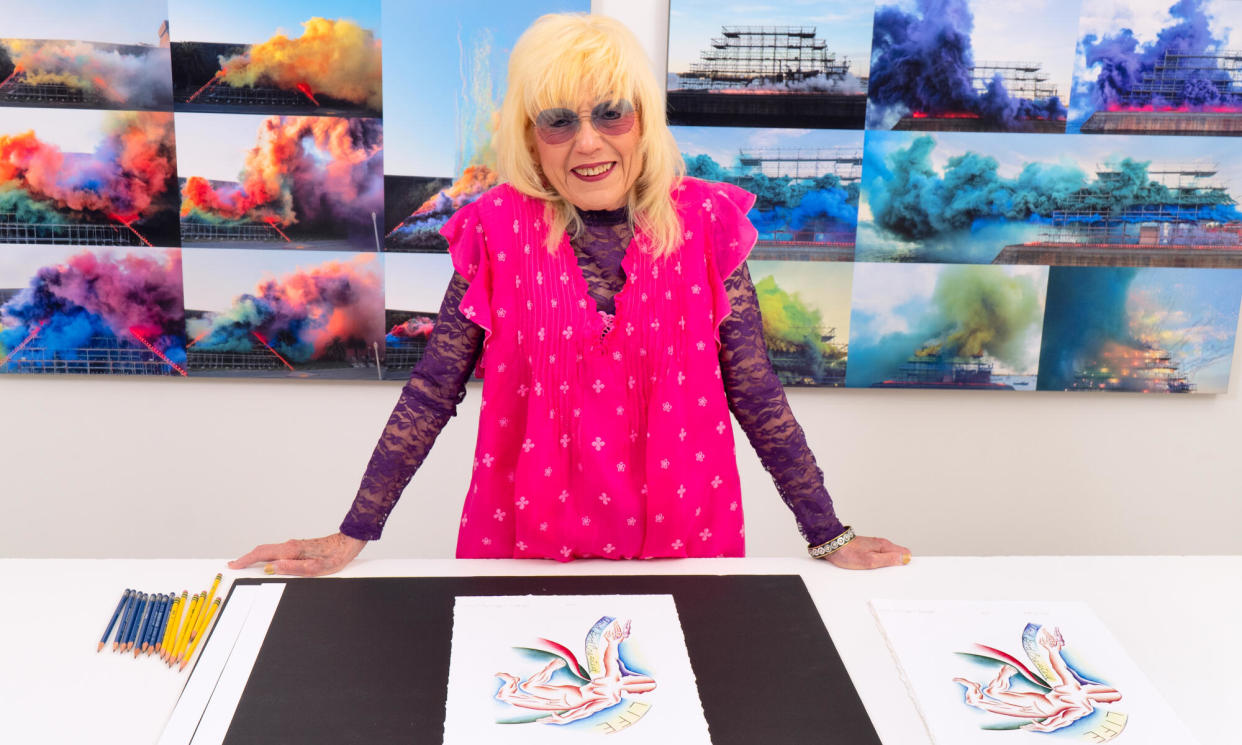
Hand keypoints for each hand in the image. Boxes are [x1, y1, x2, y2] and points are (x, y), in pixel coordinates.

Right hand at [228, 532, 365, 576]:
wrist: (348, 543)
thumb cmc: (335, 556)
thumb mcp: (315, 568)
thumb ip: (292, 568)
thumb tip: (271, 568)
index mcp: (292, 550)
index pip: (262, 554)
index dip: (246, 559)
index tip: (234, 564)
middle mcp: (291, 545)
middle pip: (262, 550)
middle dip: (246, 557)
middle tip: (234, 565)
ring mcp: (294, 545)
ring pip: (269, 550)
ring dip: (255, 556)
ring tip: (244, 564)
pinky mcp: (298, 547)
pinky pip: (276, 550)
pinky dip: (265, 555)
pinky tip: (265, 561)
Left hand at [821, 535, 910, 569]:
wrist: (832, 546)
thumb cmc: (848, 553)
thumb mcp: (870, 560)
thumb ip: (888, 559)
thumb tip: (904, 559)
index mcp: (885, 546)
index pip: (905, 553)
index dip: (906, 563)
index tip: (904, 572)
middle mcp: (881, 544)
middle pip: (898, 556)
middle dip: (897, 566)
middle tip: (890, 575)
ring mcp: (875, 547)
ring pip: (888, 557)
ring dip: (887, 565)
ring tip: (879, 573)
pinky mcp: (868, 549)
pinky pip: (879, 557)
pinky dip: (879, 564)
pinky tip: (873, 569)